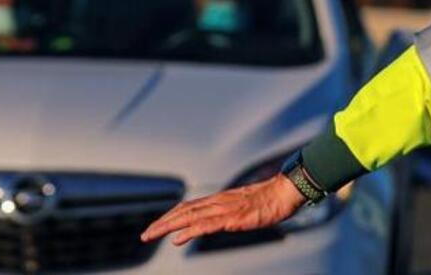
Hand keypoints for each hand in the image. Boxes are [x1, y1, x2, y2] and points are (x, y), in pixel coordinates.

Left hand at [140, 174, 305, 246]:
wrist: (285, 193)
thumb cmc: (271, 201)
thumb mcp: (246, 207)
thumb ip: (232, 213)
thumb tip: (224, 221)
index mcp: (220, 199)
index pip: (188, 207)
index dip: (171, 216)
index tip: (157, 226)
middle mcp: (217, 202)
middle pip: (183, 211)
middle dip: (162, 222)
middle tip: (145, 234)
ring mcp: (224, 209)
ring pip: (188, 217)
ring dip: (167, 226)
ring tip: (151, 235)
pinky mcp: (232, 218)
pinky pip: (206, 225)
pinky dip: (189, 231)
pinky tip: (178, 239)